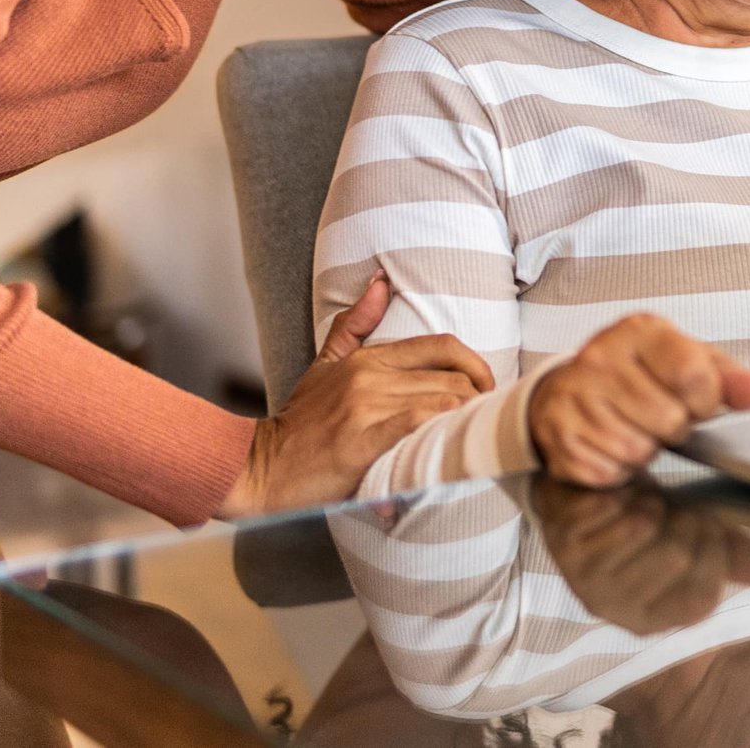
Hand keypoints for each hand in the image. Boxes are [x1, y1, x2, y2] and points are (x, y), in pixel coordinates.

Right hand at [217, 276, 493, 517]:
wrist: (262, 467)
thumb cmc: (300, 422)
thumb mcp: (325, 365)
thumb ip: (354, 324)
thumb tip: (380, 281)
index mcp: (367, 358)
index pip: (441, 346)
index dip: (475, 364)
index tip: (486, 386)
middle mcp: (369, 376)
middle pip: (450, 374)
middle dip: (479, 395)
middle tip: (488, 413)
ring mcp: (365, 406)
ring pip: (442, 399)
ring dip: (468, 415)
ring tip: (475, 430)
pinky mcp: (363, 440)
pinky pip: (418, 423)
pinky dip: (443, 430)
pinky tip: (452, 441)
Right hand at [528, 314, 749, 485]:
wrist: (568, 390)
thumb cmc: (638, 374)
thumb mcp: (687, 361)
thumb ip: (729, 378)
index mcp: (641, 331)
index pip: (694, 374)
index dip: (706, 400)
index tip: (698, 400)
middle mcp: (600, 357)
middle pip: (669, 418)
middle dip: (675, 427)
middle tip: (659, 415)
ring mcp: (574, 396)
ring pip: (638, 449)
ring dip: (646, 448)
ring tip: (634, 426)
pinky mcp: (560, 435)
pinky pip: (609, 471)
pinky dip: (618, 468)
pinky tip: (610, 443)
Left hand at [530, 477, 749, 632]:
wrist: (586, 495)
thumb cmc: (643, 520)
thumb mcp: (692, 538)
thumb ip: (730, 554)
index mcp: (650, 617)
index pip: (702, 595)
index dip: (715, 550)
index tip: (708, 525)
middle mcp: (616, 606)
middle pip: (678, 556)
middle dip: (686, 519)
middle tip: (674, 508)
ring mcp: (586, 574)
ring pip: (646, 530)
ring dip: (654, 504)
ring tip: (645, 503)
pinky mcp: (566, 540)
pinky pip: (615, 512)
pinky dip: (626, 493)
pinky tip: (621, 496)